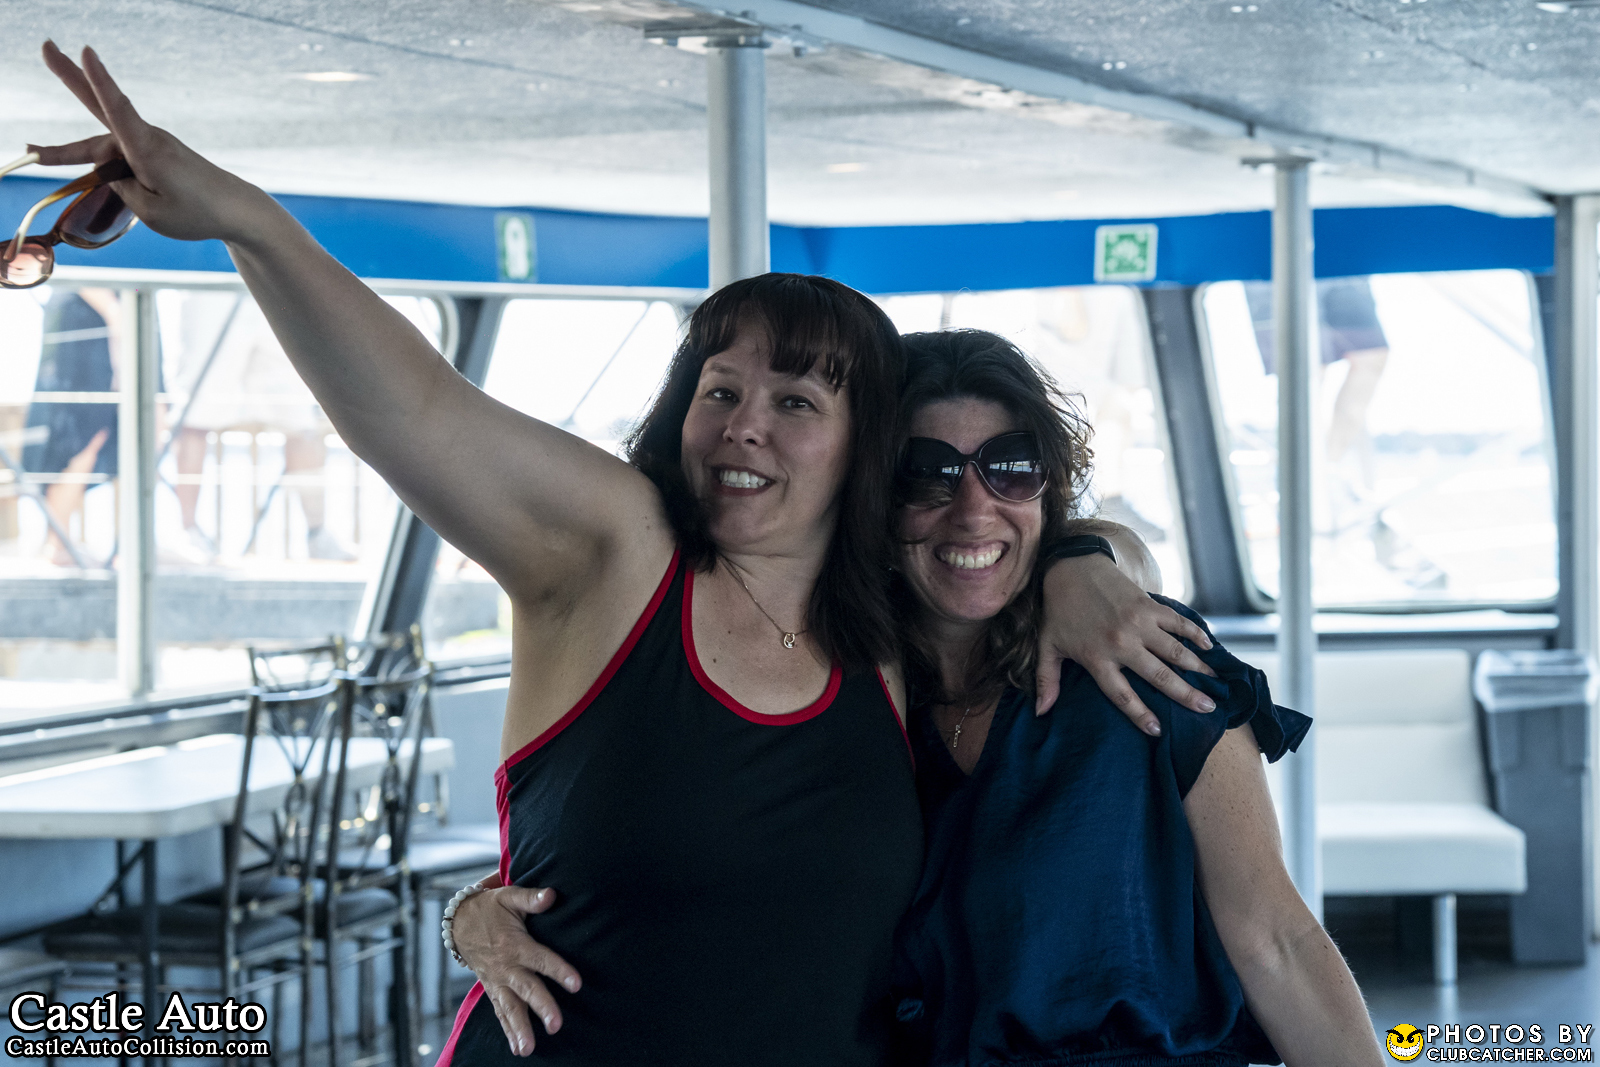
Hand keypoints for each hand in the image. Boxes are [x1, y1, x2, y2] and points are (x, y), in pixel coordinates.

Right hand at [30, 42, 277, 244]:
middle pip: (99, 108)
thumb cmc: (198, 213)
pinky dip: (98, 164)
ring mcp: (149, 144)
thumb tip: (109, 173)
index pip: (118, 109)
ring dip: (70, 153)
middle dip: (70, 76)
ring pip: (101, 147)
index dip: (98, 81)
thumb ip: (122, 190)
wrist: (235, 211)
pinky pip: (116, 156)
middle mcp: (146, 140)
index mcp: (147, 151)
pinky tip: (96, 182)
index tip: (86, 52)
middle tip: (46, 45)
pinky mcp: (152, 153)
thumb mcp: (151, 213)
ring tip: (36, 153)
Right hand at [451, 884, 582, 1056]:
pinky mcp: (491, 989)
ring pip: (510, 1007)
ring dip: (519, 1028)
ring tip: (529, 1049)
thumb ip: (531, 898)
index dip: (559, 970)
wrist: (457, 923)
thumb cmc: (489, 908)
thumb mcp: (508, 896)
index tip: (577, 984)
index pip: (541, 959)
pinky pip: (499, 1012)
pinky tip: (518, 1048)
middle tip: (556, 1025)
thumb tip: (552, 895)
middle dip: (541, 1007)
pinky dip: (508, 1031)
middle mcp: (506, 967)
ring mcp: (497, 981)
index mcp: (515, 944)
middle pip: (526, 989)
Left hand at [1036, 553, 1215, 732]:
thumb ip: (1046, 680)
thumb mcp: (1047, 646)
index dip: (1140, 714)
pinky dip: (1196, 633)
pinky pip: (1178, 622)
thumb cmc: (1059, 611)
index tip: (1158, 731)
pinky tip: (1210, 647)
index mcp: (1097, 658)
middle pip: (1159, 675)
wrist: (1072, 568)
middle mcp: (1121, 643)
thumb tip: (1040, 712)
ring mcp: (1138, 623)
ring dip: (1198, 667)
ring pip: (1174, 651)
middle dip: (1185, 694)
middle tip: (1208, 709)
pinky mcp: (1149, 605)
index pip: (1122, 694)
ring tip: (1215, 683)